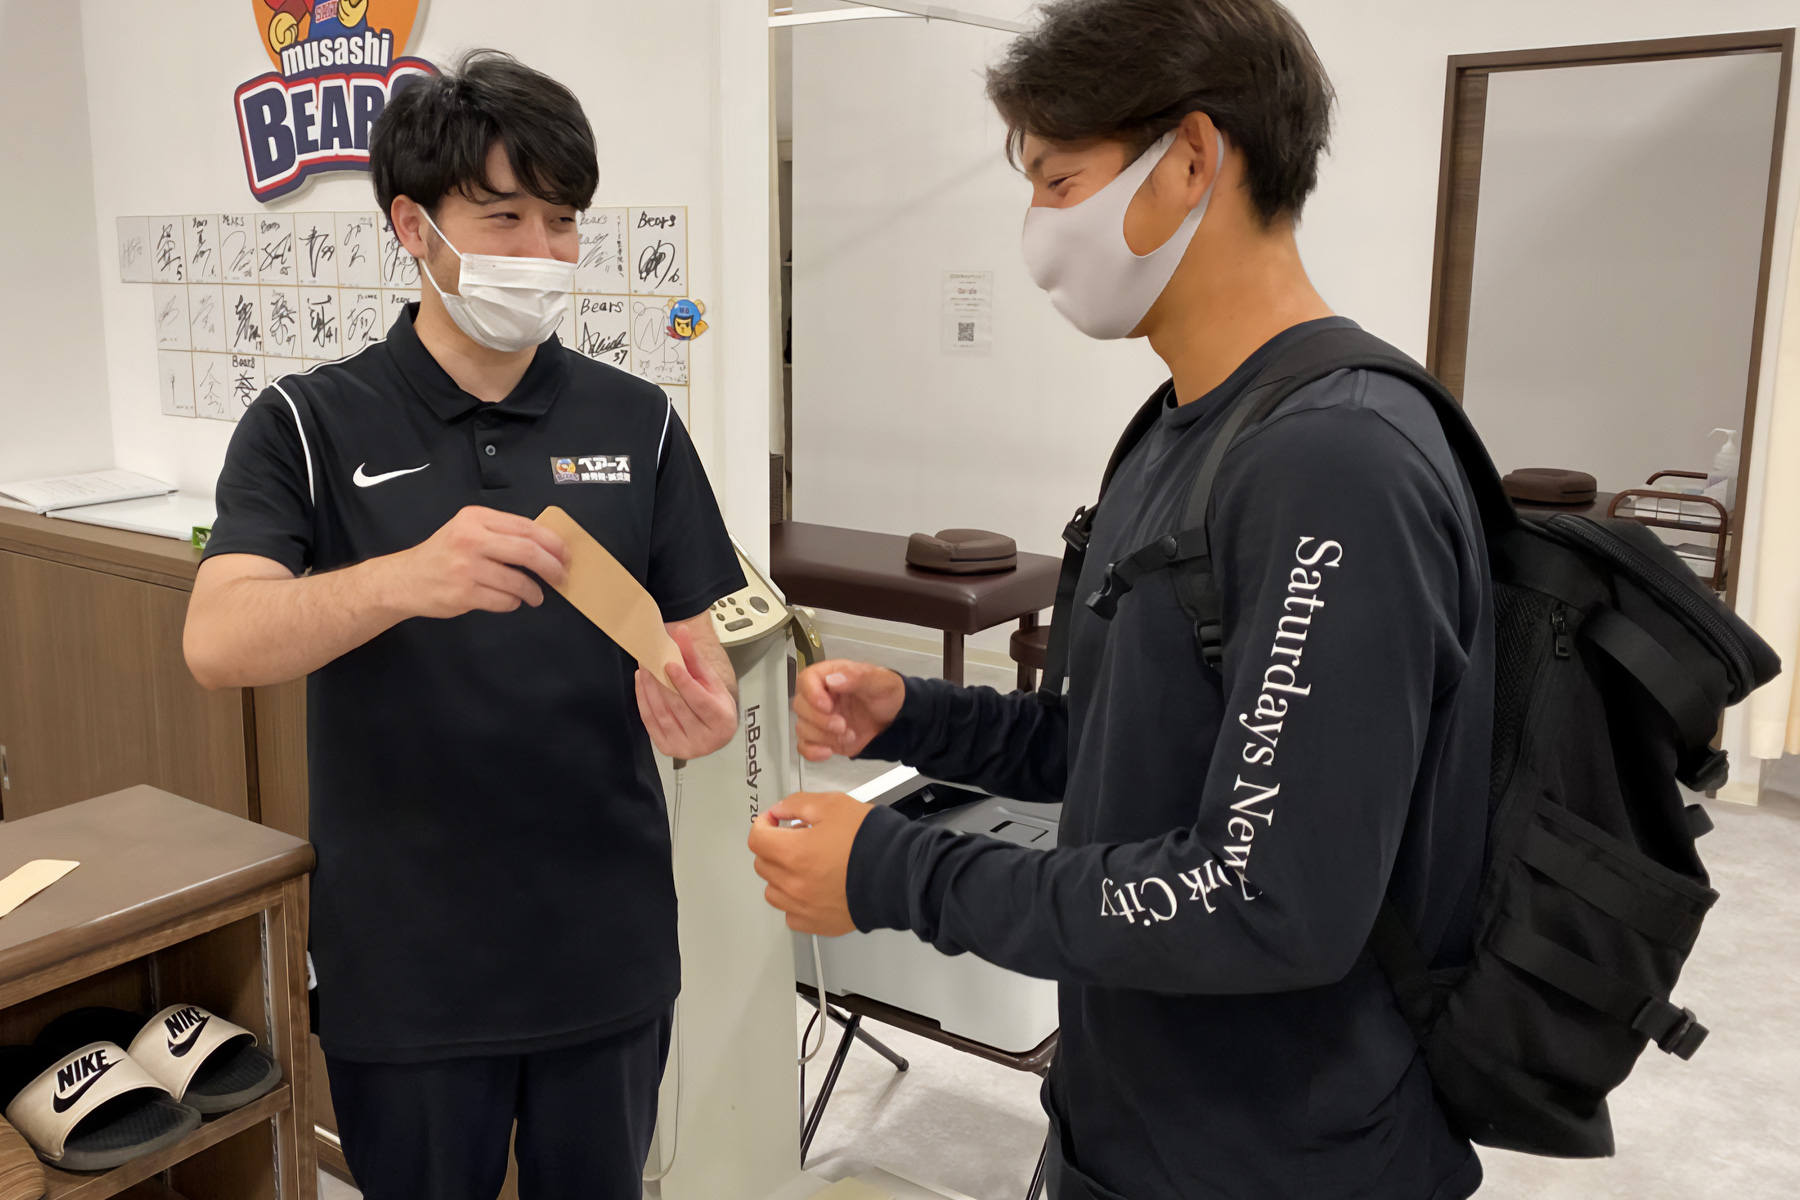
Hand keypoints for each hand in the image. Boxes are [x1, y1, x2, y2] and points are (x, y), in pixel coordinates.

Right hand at [388, 506, 567, 618]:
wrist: (406, 579)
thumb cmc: (443, 554)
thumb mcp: (468, 530)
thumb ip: (501, 532)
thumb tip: (546, 545)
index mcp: (476, 518)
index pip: (526, 527)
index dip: (552, 543)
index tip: (565, 554)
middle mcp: (471, 539)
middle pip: (527, 552)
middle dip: (552, 567)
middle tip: (560, 576)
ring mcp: (466, 567)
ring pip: (518, 581)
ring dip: (534, 591)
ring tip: (535, 595)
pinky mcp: (463, 593)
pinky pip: (504, 600)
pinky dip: (514, 602)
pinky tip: (511, 600)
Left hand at [635, 623, 738, 758]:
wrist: (713, 727)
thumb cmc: (715, 702)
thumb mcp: (710, 679)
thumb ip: (694, 657)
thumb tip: (682, 631)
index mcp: (722, 722)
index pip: (700, 701)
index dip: (684, 682)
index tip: (669, 664)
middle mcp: (705, 741)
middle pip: (678, 707)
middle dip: (661, 682)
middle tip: (649, 660)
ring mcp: (685, 748)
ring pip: (661, 715)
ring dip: (649, 690)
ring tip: (644, 669)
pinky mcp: (668, 749)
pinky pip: (650, 723)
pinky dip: (643, 701)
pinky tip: (642, 684)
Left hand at [747, 791, 872, 934]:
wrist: (900, 875)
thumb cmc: (872, 842)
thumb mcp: (834, 805)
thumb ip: (799, 804)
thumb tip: (780, 810)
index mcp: (794, 853)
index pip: (757, 838)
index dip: (763, 824)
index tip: (773, 821)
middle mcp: (794, 884)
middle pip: (763, 864)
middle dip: (774, 847)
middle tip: (796, 838)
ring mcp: (804, 907)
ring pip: (773, 891)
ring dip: (781, 875)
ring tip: (805, 864)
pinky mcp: (818, 923)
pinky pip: (791, 913)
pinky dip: (795, 901)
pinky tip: (812, 887)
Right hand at [793, 659, 904, 762]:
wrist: (894, 718)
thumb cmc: (885, 694)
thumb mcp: (879, 680)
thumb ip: (858, 677)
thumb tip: (833, 680)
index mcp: (830, 675)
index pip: (806, 679)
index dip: (811, 693)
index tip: (827, 705)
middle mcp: (820, 696)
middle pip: (800, 706)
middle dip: (821, 720)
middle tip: (842, 725)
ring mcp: (819, 718)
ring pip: (802, 728)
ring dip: (824, 737)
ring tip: (849, 736)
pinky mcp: (822, 737)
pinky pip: (804, 746)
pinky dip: (813, 752)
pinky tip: (828, 752)